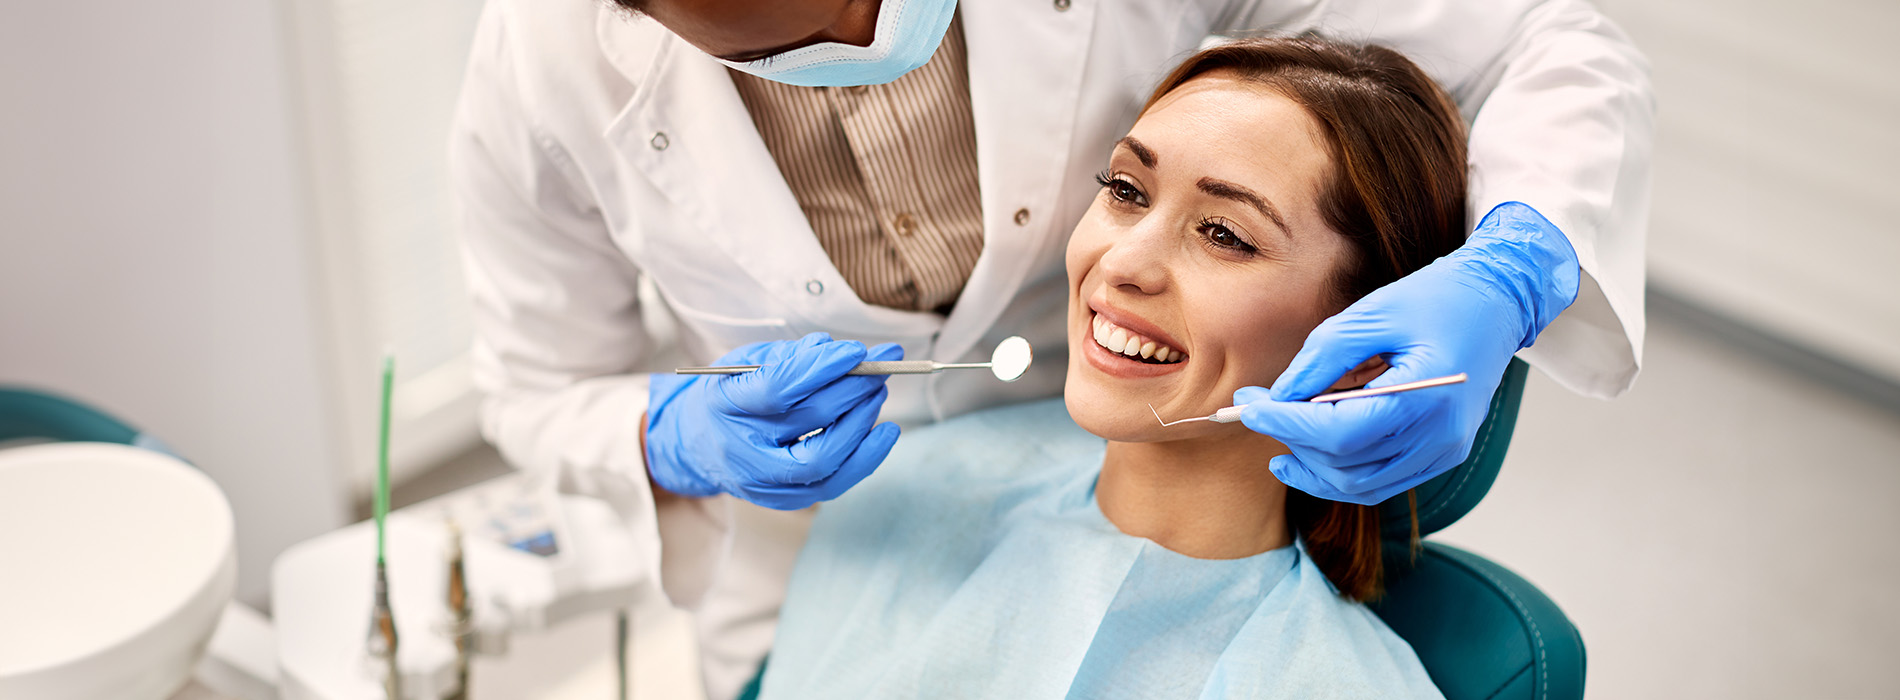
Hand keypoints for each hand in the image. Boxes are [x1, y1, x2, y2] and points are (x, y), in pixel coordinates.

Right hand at [645, 332, 902, 509]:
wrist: (700, 444)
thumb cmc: (731, 395)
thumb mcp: (746, 362)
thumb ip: (789, 355)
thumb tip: (838, 352)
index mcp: (724, 403)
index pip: (778, 388)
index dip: (821, 368)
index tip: (855, 351)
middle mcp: (741, 448)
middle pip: (809, 421)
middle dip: (853, 390)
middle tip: (878, 367)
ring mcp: (762, 481)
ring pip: (823, 459)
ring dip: (862, 422)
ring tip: (877, 392)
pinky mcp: (785, 500)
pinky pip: (833, 484)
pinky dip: (865, 457)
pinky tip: (884, 432)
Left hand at [1234, 202, 1578, 504]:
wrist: (1498, 304)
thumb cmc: (1439, 299)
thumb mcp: (1373, 313)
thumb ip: (1322, 358)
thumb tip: (1277, 397)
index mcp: (1426, 396)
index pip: (1340, 433)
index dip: (1286, 425)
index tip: (1247, 408)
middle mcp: (1439, 436)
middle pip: (1346, 464)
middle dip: (1292, 441)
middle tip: (1256, 407)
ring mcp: (1443, 452)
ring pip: (1360, 485)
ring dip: (1311, 466)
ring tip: (1277, 434)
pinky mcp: (1441, 455)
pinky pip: (1381, 481)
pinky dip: (1340, 473)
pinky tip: (1309, 453)